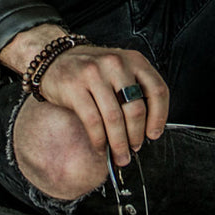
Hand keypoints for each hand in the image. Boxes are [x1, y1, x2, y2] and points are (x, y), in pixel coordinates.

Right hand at [38, 44, 169, 166]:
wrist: (54, 58)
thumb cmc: (92, 70)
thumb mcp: (120, 70)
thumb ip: (135, 89)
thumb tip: (147, 128)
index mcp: (134, 60)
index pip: (158, 91)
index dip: (159, 117)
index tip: (154, 134)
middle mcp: (116, 64)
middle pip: (136, 109)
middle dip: (137, 136)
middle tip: (134, 148)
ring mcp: (94, 74)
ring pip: (114, 119)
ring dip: (119, 144)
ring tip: (120, 156)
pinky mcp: (74, 87)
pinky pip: (93, 121)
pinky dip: (99, 140)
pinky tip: (101, 148)